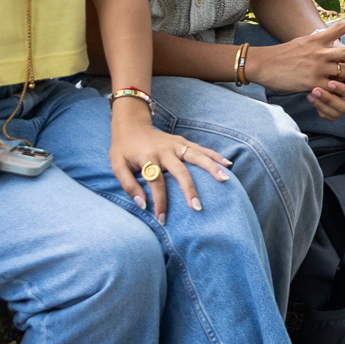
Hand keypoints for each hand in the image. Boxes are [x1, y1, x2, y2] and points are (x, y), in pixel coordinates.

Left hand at [111, 110, 232, 212]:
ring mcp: (176, 144)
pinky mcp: (182, 142)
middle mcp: (165, 150)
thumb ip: (128, 185)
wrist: (131, 124)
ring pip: (197, 156)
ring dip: (211, 168)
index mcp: (148, 157)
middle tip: (197, 207)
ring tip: (224, 179)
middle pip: (181, 171)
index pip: (156, 183)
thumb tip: (142, 204)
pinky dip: (215, 156)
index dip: (159, 202)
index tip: (162, 219)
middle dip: (190, 190)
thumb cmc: (123, 148)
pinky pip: (201, 149)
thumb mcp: (117, 165)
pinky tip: (227, 164)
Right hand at [254, 14, 344, 95]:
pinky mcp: (312, 83)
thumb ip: (318, 42)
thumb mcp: (303, 43)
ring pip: (342, 72)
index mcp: (317, 40)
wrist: (264, 65)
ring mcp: (317, 68)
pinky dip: (334, 91)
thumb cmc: (284, 54)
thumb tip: (329, 36)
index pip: (340, 28)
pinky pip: (330, 88)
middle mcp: (319, 52)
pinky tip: (338, 94)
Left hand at [305, 60, 344, 120]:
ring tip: (310, 93)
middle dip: (329, 99)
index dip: (344, 91)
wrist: (323, 58)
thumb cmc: (336, 52)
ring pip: (335, 114)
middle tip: (315, 90)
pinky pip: (326, 115)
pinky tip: (309, 96)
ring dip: (322, 104)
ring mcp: (342, 103)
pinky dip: (318, 107)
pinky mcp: (332, 108)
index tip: (330, 82)